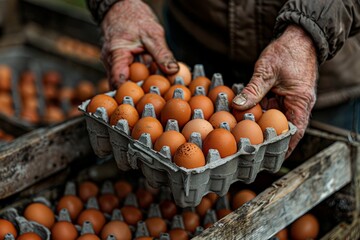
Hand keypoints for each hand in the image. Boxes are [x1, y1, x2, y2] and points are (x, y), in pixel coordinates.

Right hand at [101, 0, 178, 88]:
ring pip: (126, 79)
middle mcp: (110, 61)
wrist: (122, 6)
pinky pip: (128, 73)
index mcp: (116, 54)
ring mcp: (114, 62)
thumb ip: (162, 53)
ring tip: (156, 88)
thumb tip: (173, 71)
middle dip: (137, 91)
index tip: (146, 98)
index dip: (130, 92)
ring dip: (139, 83)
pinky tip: (152, 76)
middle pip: (121, 84)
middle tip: (156, 96)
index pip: (118, 81)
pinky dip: (139, 75)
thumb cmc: (134, 16)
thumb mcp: (153, 34)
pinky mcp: (120, 61)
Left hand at [232, 25, 317, 157]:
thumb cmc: (287, 51)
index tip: (271, 158)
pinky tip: (244, 117)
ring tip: (244, 137)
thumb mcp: (268, 70)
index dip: (283, 147)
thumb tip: (238, 106)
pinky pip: (269, 109)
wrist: (297, 38)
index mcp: (300, 102)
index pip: (294, 131)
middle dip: (267, 139)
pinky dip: (258, 113)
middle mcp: (297, 105)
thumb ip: (253, 89)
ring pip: (274, 119)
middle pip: (283, 129)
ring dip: (260, 126)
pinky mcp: (281, 96)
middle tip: (250, 150)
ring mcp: (289, 101)